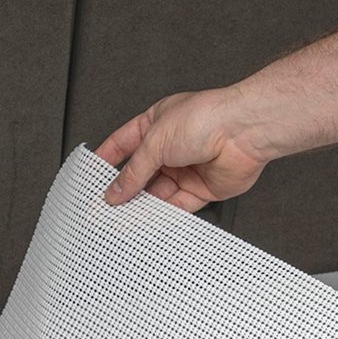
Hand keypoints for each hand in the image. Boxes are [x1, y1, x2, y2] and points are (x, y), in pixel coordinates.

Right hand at [94, 88, 270, 210]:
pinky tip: (147, 220)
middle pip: (141, 172)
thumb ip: (134, 170)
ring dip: (141, 205)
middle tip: (105, 204)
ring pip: (158, 192)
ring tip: (122, 217)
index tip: (92, 175)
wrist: (244, 132)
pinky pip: (177, 205)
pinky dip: (163, 214)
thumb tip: (116, 190)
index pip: (125, 143)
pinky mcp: (203, 188)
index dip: (108, 158)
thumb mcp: (155, 141)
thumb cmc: (206, 118)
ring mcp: (187, 167)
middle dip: (124, 188)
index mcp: (158, 123)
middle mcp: (172, 146)